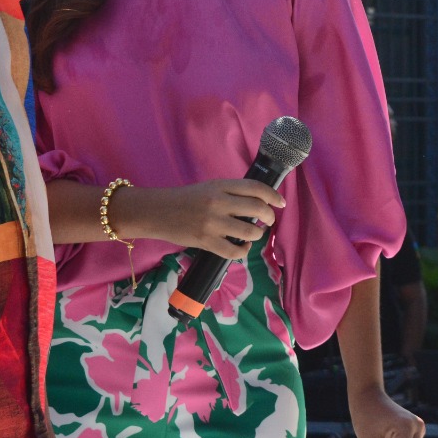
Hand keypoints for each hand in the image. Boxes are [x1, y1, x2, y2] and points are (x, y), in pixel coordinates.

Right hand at [114, 180, 285, 257]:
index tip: (280, 203)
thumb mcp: (209, 188)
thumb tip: (257, 204)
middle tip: (268, 221)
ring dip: (257, 234)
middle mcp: (218, 202)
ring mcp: (212, 223)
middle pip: (257, 209)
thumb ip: (230, 193)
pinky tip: (243, 248)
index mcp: (220, 186)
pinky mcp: (205, 241)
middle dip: (269, 217)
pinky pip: (234, 251)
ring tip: (254, 233)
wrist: (157, 211)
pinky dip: (244, 251)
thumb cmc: (185, 199)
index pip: (255, 188)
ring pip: (250, 231)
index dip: (273, 196)